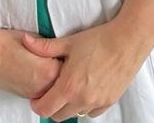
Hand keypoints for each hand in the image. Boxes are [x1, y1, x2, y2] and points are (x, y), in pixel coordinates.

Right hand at [0, 27, 61, 99]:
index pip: (70, 67)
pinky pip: (42, 92)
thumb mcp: (34, 39)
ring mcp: (33, 94)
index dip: (68, 57)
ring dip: (54, 80)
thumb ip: (50, 49)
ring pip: (53, 89)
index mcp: (48, 71)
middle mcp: (42, 87)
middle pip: (64, 82)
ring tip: (46, 63)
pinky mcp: (24, 96)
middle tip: (59, 57)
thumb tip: (60, 51)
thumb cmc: (7, 42)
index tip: (68, 51)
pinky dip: (44, 84)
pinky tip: (37, 71)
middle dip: (64, 71)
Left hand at [22, 21, 151, 120]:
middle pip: (58, 116)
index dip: (36, 104)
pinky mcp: (109, 102)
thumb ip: (44, 47)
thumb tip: (25, 41)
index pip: (45, 109)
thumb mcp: (69, 42)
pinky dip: (84, 106)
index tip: (36, 96)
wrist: (128, 40)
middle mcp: (82, 99)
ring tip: (68, 88)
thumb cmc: (99, 39)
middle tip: (50, 91)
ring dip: (68, 106)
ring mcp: (97, 103)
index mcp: (69, 86)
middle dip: (51, 106)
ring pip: (75, 115)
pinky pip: (91, 113)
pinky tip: (84, 90)